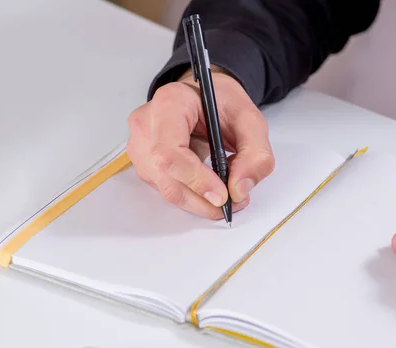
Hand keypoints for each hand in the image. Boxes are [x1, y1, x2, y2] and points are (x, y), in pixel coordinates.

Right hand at [126, 67, 273, 218]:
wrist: (204, 97)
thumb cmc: (221, 103)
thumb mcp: (250, 120)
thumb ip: (255, 154)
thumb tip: (239, 190)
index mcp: (169, 104)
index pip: (169, 152)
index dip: (195, 179)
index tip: (222, 195)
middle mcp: (146, 125)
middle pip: (167, 177)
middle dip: (203, 198)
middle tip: (233, 202)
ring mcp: (141, 146)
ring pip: (167, 189)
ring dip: (200, 201)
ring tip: (227, 193)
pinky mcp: (145, 163)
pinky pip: (167, 190)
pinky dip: (193, 196)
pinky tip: (210, 187)